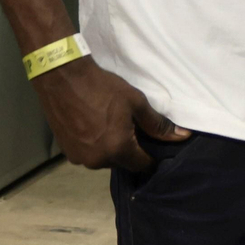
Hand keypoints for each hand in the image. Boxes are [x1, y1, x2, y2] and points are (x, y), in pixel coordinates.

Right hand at [30, 55, 188, 170]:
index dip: (151, 156)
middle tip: (132, 128)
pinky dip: (95, 144)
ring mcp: (78, 157)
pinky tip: (95, 126)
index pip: (142, 166)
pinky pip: (88, 153)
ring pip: (104, 159)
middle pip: (122, 163)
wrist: (62, 78)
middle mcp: (96, 161)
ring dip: (111, 148)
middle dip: (130, 150)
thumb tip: (182, 137)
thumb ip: (158, 124)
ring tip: (112, 125)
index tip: (154, 144)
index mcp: (117, 150)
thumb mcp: (136, 103)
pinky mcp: (65, 151)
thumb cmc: (103, 89)